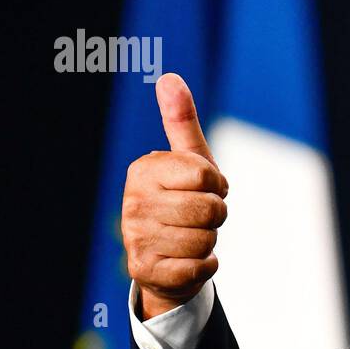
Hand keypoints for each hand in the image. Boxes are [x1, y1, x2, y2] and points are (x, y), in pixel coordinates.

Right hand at [122, 73, 228, 319]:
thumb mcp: (189, 160)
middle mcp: (132, 202)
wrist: (167, 255)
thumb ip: (181, 120)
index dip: (217, 185)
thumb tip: (169, 77)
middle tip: (200, 216)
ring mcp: (135, 238)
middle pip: (210, 210)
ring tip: (191, 236)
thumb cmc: (183, 199)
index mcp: (144, 170)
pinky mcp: (144, 271)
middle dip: (216, 215)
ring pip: (205, 240)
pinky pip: (198, 268)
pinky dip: (204, 266)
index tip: (205, 188)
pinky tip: (188, 260)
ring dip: (208, 242)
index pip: (206, 176)